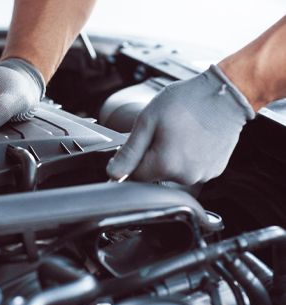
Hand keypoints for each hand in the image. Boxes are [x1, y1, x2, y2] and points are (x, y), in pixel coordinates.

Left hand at [107, 65, 254, 184]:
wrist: (224, 94)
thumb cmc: (188, 101)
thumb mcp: (148, 121)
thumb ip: (129, 151)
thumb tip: (113, 172)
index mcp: (166, 165)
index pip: (135, 176)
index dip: (133, 160)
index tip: (140, 144)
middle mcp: (185, 176)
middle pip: (155, 175)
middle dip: (153, 157)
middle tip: (163, 132)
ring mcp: (202, 175)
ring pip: (173, 173)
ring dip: (171, 158)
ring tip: (181, 134)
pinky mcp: (215, 171)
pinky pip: (192, 169)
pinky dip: (189, 158)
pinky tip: (193, 140)